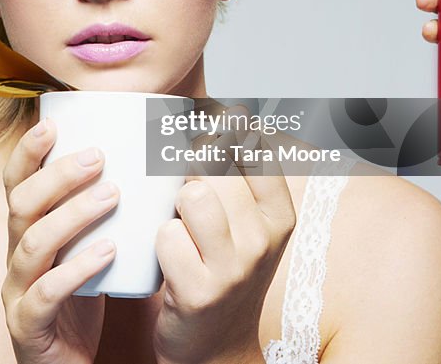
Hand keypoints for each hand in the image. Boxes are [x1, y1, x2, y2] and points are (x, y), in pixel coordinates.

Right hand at [0, 118, 118, 363]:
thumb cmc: (84, 300)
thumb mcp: (88, 248)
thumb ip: (102, 214)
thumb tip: (148, 166)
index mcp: (26, 233)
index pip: (16, 184)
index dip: (28, 152)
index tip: (52, 123)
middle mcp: (15, 257)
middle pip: (21, 205)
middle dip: (57, 176)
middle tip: (98, 157)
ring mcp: (17, 291)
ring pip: (32, 244)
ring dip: (72, 214)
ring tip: (112, 195)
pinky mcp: (28, 325)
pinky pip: (47, 294)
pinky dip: (77, 269)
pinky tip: (108, 252)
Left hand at [152, 121, 295, 363]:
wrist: (215, 343)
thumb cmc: (220, 264)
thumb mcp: (242, 219)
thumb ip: (233, 167)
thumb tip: (209, 101)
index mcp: (280, 212)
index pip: (255, 142)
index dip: (224, 124)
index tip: (207, 121)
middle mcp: (265, 237)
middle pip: (215, 163)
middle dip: (189, 166)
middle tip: (185, 190)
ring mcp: (235, 266)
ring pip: (195, 194)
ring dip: (175, 205)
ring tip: (181, 226)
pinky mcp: (201, 291)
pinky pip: (167, 235)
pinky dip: (160, 242)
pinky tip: (172, 258)